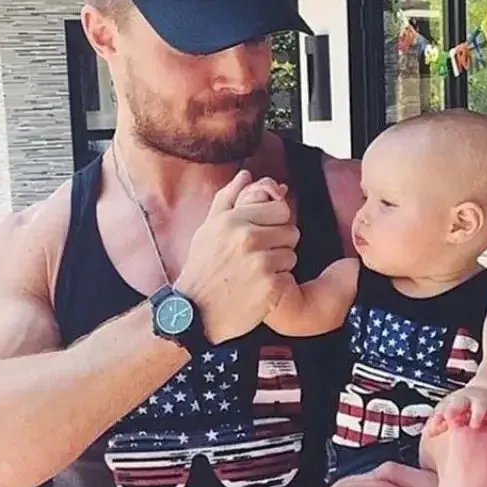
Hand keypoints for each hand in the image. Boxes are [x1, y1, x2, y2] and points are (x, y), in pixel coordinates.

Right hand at [176, 170, 298, 345]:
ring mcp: (261, 263)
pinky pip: (289, 277)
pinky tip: (258, 289)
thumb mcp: (208, 228)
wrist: (194, 313)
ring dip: (279, 265)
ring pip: (292, 255)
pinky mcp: (271, 287)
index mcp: (234, 220)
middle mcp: (248, 238)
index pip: (281, 209)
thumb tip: (247, 173)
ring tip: (256, 274)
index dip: (275, 223)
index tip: (263, 235)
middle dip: (280, 244)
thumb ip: (229, 197)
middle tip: (260, 257)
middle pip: (292, 231)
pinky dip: (277, 284)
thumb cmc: (202, 268)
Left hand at [423, 386, 486, 437]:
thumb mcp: (450, 408)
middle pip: (459, 403)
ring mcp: (482, 403)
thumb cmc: (464, 405)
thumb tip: (426, 434)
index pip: (442, 408)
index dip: (437, 417)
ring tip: (474, 425)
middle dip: (454, 410)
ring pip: (479, 407)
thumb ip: (440, 421)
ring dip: (476, 415)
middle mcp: (467, 401)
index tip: (433, 426)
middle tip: (449, 419)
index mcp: (453, 402)